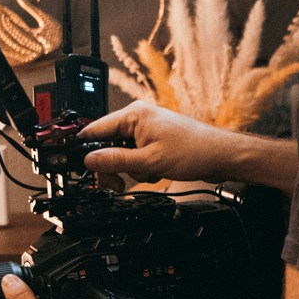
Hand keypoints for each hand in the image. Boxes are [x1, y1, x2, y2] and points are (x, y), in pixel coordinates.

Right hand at [82, 100, 244, 185]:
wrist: (220, 156)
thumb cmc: (194, 151)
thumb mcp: (149, 161)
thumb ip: (116, 161)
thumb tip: (90, 160)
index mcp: (134, 115)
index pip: (96, 129)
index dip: (86, 148)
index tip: (77, 166)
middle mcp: (138, 119)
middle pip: (107, 144)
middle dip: (111, 166)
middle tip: (116, 183)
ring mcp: (146, 131)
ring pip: (121, 154)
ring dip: (129, 169)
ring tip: (146, 174)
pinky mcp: (154, 142)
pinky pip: (135, 157)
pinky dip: (140, 169)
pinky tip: (154, 173)